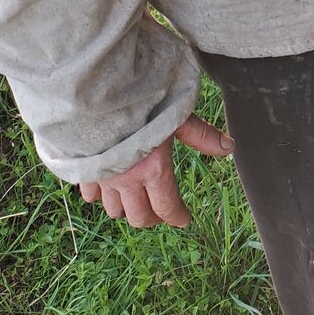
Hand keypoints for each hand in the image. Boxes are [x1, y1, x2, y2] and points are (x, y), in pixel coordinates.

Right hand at [78, 114, 233, 228]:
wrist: (97, 95)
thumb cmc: (141, 103)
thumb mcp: (176, 116)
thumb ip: (200, 135)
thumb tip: (229, 147)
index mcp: (153, 170)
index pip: (167, 207)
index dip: (178, 217)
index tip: (185, 219)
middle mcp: (127, 181)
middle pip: (140, 217)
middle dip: (153, 217)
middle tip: (162, 211)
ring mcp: (103, 178)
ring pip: (114, 210)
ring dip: (127, 209)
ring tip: (136, 199)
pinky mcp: (84, 170)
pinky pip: (90, 196)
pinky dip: (100, 196)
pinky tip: (107, 188)